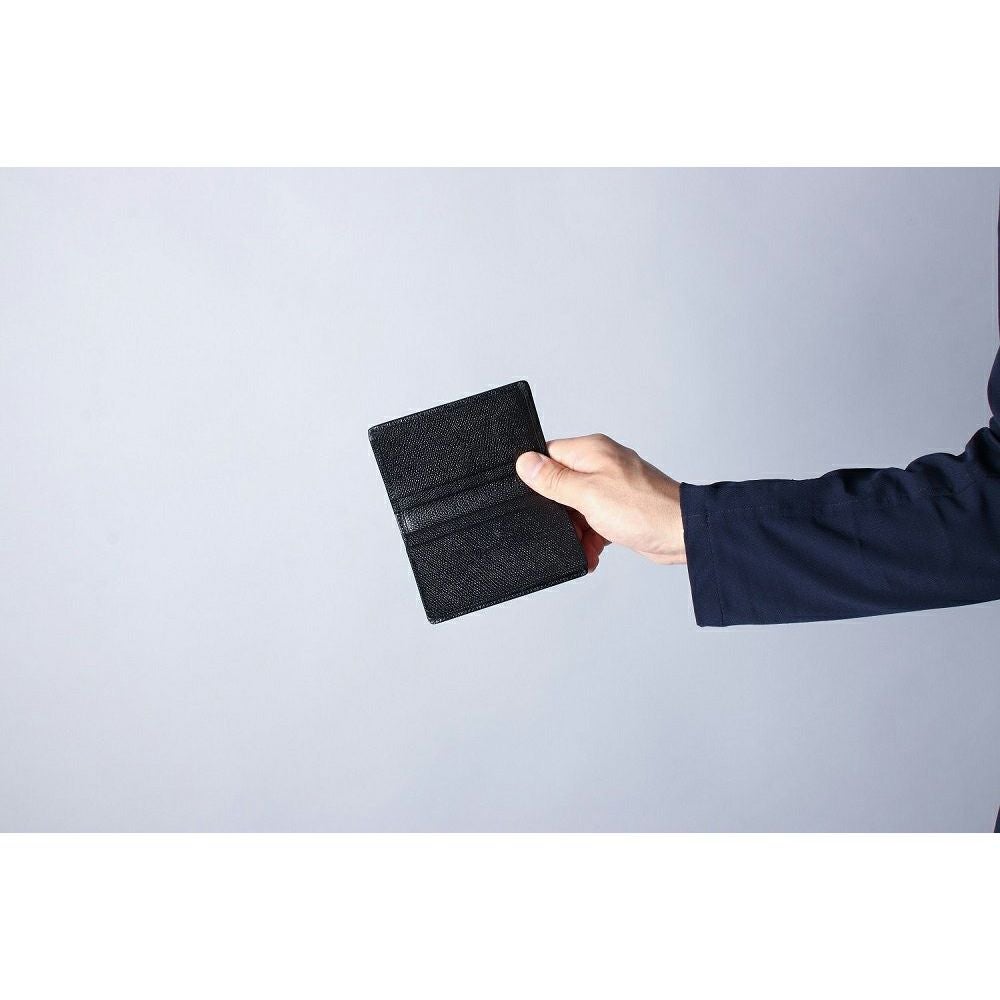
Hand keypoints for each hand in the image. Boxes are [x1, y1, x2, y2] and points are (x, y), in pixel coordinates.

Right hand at [515, 434, 685, 572]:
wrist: (682, 534)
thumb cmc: (644, 509)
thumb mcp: (587, 494)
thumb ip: (554, 479)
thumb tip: (525, 462)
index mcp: (591, 451)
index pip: (549, 455)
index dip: (538, 477)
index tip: (535, 498)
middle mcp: (601, 464)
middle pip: (561, 484)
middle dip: (559, 512)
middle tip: (563, 527)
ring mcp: (611, 486)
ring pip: (576, 507)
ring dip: (576, 530)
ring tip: (583, 545)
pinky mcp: (619, 508)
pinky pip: (594, 521)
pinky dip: (591, 537)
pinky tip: (593, 551)